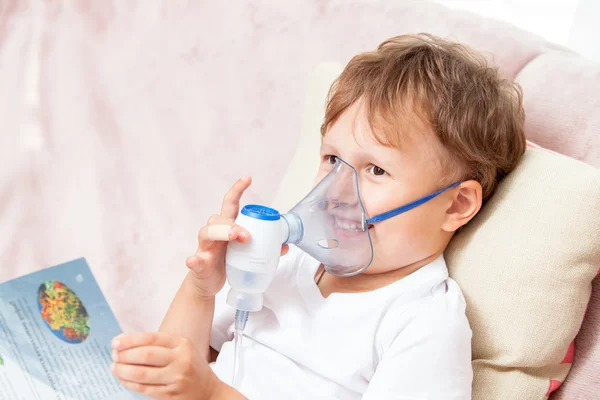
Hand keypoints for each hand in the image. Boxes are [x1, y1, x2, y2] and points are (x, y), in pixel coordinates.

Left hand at [110, 332, 223, 399]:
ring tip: (114, 367)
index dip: (130, 340)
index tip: (115, 342)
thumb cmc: (190, 367)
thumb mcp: (182, 349)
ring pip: (142, 373)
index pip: (151, 338)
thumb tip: (126, 344)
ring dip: (123, 370)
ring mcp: (176, 379)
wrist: (209, 391)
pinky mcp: (170, 395)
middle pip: (145, 355)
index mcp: (182, 344)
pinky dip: (129, 383)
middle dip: (124, 355)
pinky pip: (144, 388)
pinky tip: (122, 378)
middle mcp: (181, 360)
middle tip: (114, 355)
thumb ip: (159, 345)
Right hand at [185, 176, 288, 297]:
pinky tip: (194, 260)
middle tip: (247, 234)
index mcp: (227, 227)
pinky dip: (194, 260)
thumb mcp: (244, 252)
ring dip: (220, 233)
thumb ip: (263, 246)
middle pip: (219, 219)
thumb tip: (285, 245)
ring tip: (233, 237)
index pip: (230, 204)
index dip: (237, 190)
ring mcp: (205, 248)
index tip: (248, 179)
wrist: (207, 282)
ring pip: (206, 233)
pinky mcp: (199, 264)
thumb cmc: (226, 262)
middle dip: (233, 223)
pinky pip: (195, 260)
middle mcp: (214, 234)